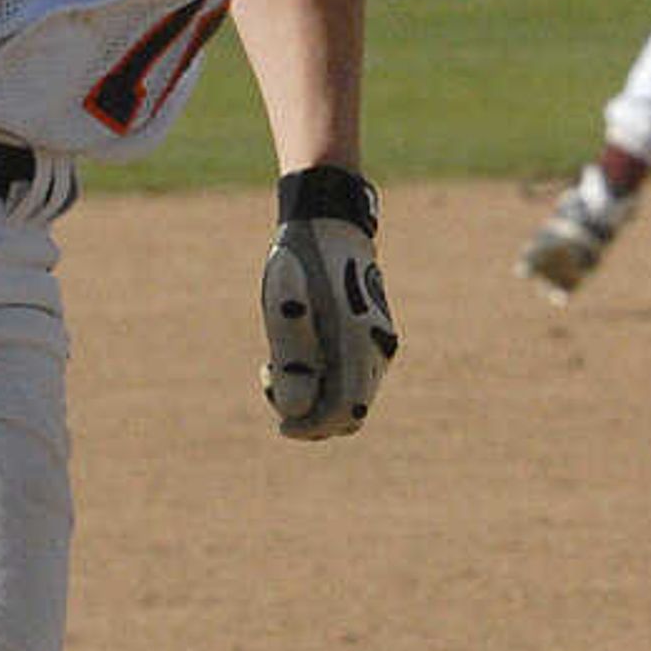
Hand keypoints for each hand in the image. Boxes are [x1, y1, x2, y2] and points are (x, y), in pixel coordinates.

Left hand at [260, 168, 395, 439]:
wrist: (331, 222)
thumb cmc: (303, 259)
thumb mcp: (283, 303)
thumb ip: (290, 357)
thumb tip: (293, 412)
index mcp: (357, 342)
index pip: (343, 412)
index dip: (312, 428)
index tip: (282, 424)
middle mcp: (376, 349)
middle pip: (349, 413)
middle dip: (310, 415)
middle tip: (273, 382)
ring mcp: (377, 344)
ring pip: (350, 397)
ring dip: (313, 397)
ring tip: (275, 366)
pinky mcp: (370, 338)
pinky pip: (351, 378)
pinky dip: (322, 380)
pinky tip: (293, 354)